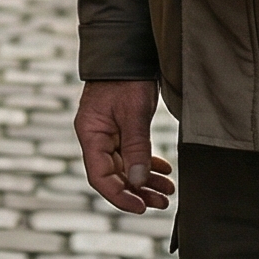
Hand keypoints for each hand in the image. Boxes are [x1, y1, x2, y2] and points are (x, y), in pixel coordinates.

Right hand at [74, 80, 173, 213]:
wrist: (128, 50)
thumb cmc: (126, 78)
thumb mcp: (133, 113)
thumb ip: (136, 147)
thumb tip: (138, 182)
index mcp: (91, 134)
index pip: (100, 177)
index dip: (120, 196)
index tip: (141, 207)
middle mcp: (96, 137)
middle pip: (114, 175)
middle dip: (138, 192)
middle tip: (162, 203)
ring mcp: (108, 134)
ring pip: (125, 167)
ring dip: (145, 181)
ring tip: (168, 191)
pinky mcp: (121, 128)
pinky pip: (132, 154)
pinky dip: (147, 164)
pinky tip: (164, 171)